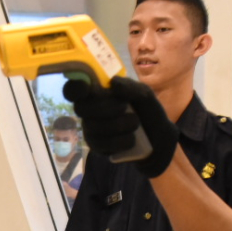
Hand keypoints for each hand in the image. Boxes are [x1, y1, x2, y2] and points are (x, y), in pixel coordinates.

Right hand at [62, 76, 178, 177]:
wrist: (158, 137)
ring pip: (93, 127)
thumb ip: (130, 86)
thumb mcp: (144, 94)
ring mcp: (90, 129)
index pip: (73, 89)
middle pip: (81, 108)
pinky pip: (102, 144)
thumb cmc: (147, 110)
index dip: (75, 87)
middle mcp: (88, 110)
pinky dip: (122, 140)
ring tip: (136, 123)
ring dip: (119, 124)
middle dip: (105, 107)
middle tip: (125, 107)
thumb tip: (112, 83)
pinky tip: (132, 139)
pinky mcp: (97, 147)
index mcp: (96, 92)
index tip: (87, 88)